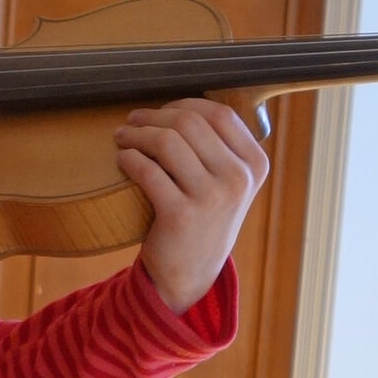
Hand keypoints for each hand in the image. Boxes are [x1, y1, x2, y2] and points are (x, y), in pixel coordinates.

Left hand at [115, 97, 269, 314]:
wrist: (190, 273)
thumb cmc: (203, 218)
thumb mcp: (227, 183)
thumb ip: (218, 147)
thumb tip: (183, 104)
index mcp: (255, 164)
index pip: (219, 114)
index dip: (184, 104)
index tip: (160, 113)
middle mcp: (239, 179)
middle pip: (190, 123)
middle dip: (154, 117)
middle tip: (132, 122)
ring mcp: (212, 197)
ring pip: (167, 142)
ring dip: (136, 135)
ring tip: (122, 138)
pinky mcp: (181, 214)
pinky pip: (148, 170)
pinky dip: (129, 159)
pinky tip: (122, 159)